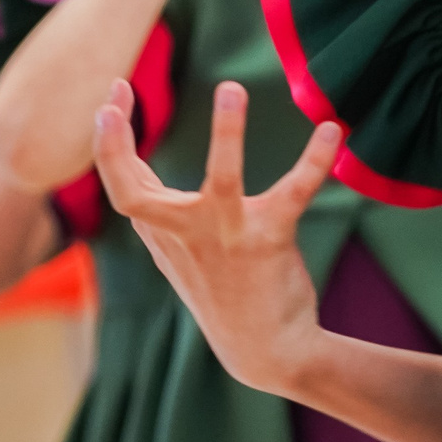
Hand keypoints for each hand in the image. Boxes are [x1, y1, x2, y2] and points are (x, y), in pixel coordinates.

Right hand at [94, 79, 335, 395]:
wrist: (263, 350)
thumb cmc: (219, 288)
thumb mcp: (174, 250)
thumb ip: (154, 209)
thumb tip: (126, 161)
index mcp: (160, 230)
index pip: (118, 180)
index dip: (108, 138)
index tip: (113, 91)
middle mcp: (183, 233)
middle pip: (129, 193)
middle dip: (115, 146)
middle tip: (113, 101)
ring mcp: (226, 237)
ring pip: (221, 181)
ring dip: (226, 135)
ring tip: (230, 91)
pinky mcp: (268, 241)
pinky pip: (293, 193)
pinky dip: (314, 161)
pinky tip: (333, 131)